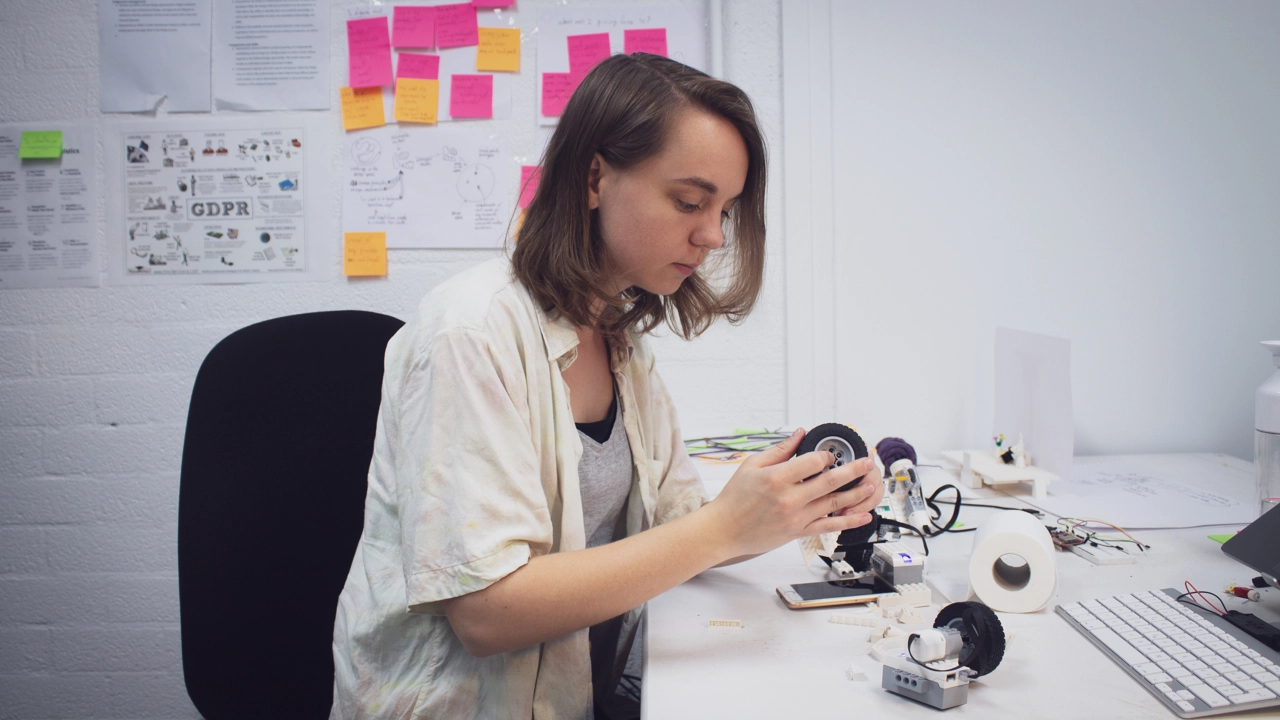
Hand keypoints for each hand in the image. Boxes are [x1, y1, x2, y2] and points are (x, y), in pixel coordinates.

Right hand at [703, 428, 885, 558]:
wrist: (724, 529)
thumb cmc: (735, 498)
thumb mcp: (752, 465)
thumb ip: (779, 450)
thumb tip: (799, 434)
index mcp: (777, 478)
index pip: (813, 462)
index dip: (826, 455)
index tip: (831, 454)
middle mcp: (789, 498)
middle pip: (830, 481)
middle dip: (852, 470)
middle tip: (867, 463)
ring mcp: (796, 517)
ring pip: (834, 503)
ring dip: (856, 494)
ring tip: (871, 485)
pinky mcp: (798, 532)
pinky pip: (828, 526)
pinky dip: (848, 521)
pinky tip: (862, 516)